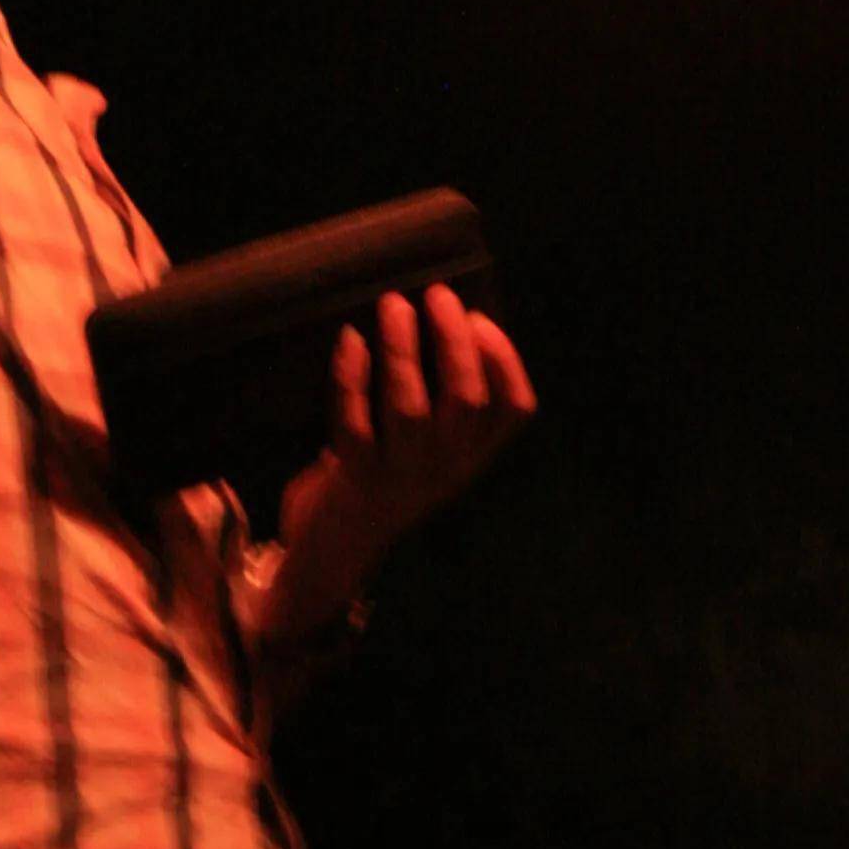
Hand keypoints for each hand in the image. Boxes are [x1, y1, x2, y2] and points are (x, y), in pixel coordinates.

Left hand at [275, 286, 537, 603]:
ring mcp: (399, 473)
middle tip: (437, 295)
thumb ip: (446, 406)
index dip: (503, 359)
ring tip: (394, 305)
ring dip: (403, 350)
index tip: (480, 317)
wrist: (334, 554)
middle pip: (465, 399)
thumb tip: (445, 321)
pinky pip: (353, 421)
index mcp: (471, 457)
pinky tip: (350, 340)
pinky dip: (351, 378)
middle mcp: (445, 466)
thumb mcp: (434, 454)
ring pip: (410, 407)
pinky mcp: (353, 475)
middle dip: (453, 340)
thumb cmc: (387, 483)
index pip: (514, 410)